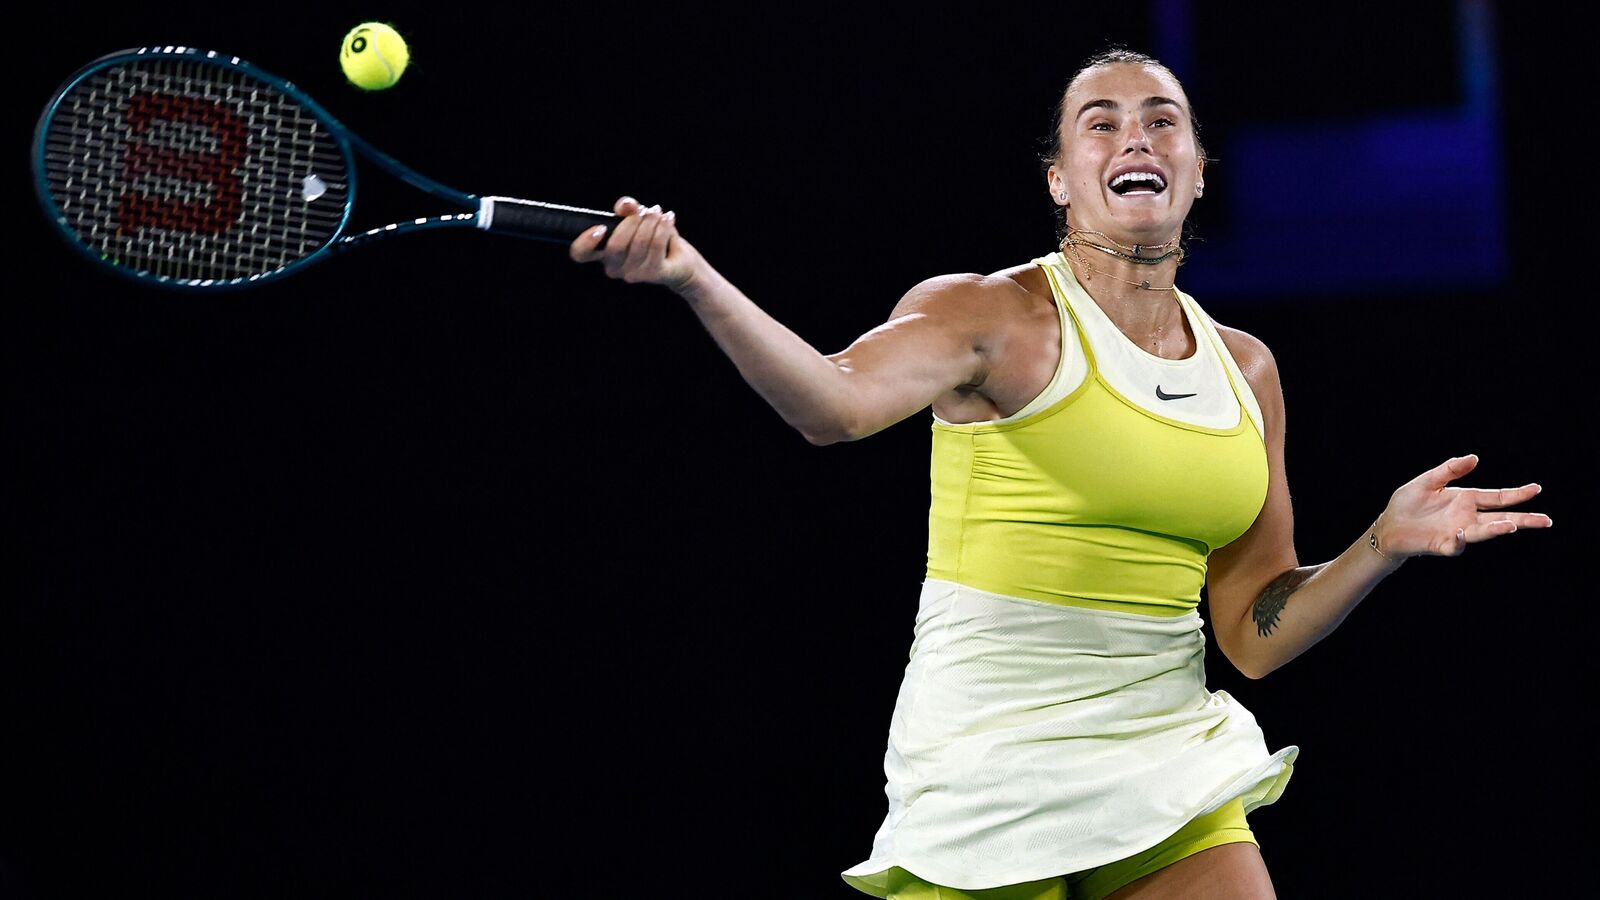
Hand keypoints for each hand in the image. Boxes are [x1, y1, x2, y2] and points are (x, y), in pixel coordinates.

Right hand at [569, 195, 702, 293]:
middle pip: (615, 245)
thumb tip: (625, 205)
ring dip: (651, 221)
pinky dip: (663, 227)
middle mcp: (614, 268)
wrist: (681, 260)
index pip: (580, 254)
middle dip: (632, 221)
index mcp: (603, 254)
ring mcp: (633, 274)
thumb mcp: (638, 219)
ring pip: (639, 242)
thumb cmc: (654, 238)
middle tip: (645, 211)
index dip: (585, 241)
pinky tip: (668, 217)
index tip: (600, 227)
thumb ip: (628, 210)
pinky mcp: (654, 274)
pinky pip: (656, 246)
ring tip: (658, 213)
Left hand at [1375, 454, 1551, 558]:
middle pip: (1501, 518)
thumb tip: (1475, 458)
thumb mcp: (1428, 481)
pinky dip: (1460, 541)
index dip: (1517, 494)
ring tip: (1513, 526)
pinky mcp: (1441, 544)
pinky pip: (1455, 545)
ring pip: (1483, 532)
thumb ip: (1450, 469)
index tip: (1537, 488)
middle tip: (1546, 520)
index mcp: (1466, 500)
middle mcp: (1467, 517)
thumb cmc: (1407, 504)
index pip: (1497, 497)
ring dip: (1497, 530)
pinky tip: (1463, 533)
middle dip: (1523, 519)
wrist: (1387, 526)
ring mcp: (1456, 532)